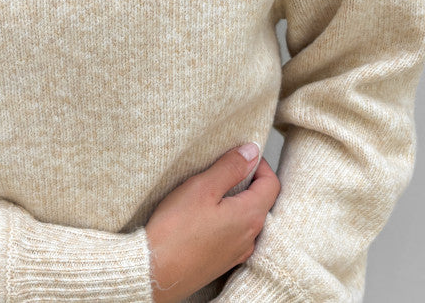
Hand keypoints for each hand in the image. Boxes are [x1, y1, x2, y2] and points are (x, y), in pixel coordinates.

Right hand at [145, 144, 280, 302]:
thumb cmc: (175, 230)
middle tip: (226, 169)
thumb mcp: (203, 187)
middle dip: (249, 181)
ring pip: (248, 218)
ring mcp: (237, 253)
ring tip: (214, 190)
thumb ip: (231, 167)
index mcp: (250, 216)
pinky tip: (207, 216)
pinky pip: (235, 234)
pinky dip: (228, 219)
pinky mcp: (222, 262)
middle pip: (262, 201)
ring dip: (237, 200)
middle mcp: (250, 237)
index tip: (243, 156)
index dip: (260, 165)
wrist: (153, 272)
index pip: (271, 184)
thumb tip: (252, 151)